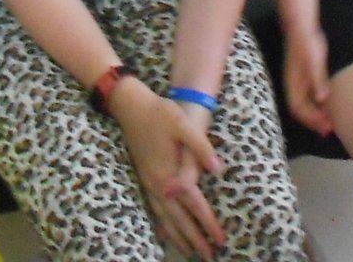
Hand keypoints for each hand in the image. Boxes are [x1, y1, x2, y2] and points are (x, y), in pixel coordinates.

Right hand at [109, 79, 224, 259]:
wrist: (130, 106)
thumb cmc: (159, 113)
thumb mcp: (183, 124)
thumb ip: (201, 148)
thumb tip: (218, 170)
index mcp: (170, 174)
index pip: (194, 206)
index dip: (209, 223)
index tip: (222, 239)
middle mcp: (158, 185)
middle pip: (179, 219)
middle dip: (195, 238)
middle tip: (208, 256)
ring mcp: (149, 183)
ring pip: (165, 218)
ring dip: (178, 236)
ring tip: (190, 251)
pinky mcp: (144, 178)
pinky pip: (154, 210)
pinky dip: (162, 224)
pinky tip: (164, 231)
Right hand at [282, 27, 333, 135]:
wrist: (301, 24)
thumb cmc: (307, 41)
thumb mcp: (314, 59)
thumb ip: (317, 78)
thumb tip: (322, 99)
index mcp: (294, 83)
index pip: (299, 109)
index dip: (312, 120)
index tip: (327, 126)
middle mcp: (294, 85)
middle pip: (301, 110)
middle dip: (314, 122)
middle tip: (331, 129)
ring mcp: (299, 80)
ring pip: (305, 104)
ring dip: (316, 115)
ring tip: (331, 122)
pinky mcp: (305, 75)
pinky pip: (310, 96)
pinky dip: (318, 105)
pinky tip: (328, 104)